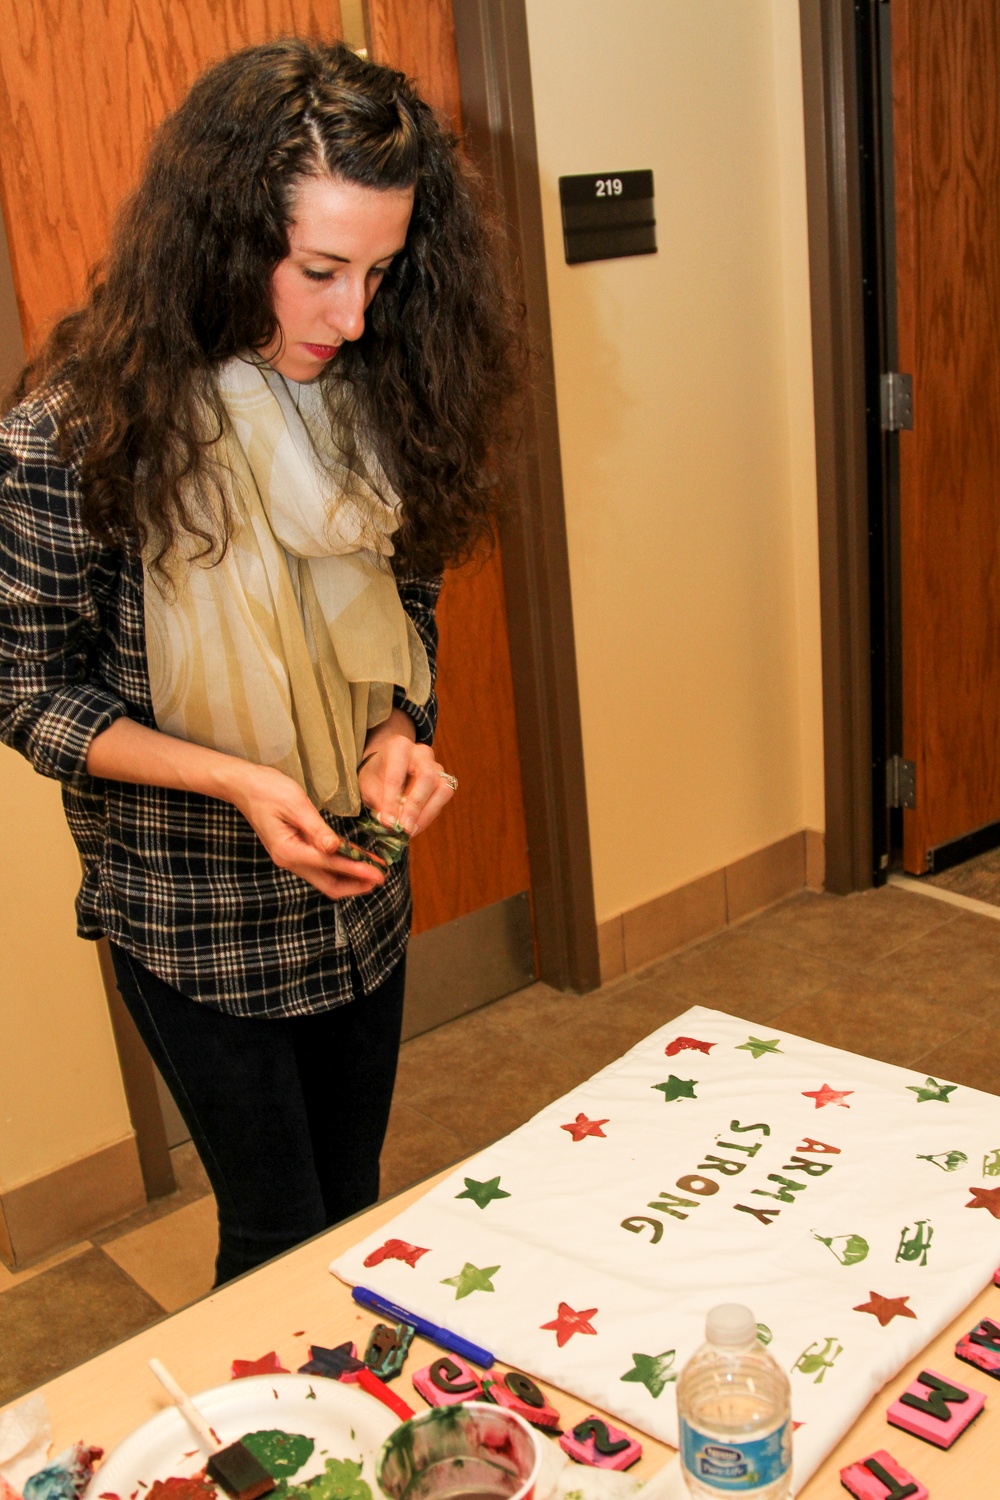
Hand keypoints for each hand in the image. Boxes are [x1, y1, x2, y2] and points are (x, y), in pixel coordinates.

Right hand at [230, 763, 385, 899]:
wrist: (245, 785)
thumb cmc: (269, 790)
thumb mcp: (296, 805)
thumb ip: (317, 829)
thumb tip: (336, 849)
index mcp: (289, 851)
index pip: (330, 865)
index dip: (357, 871)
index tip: (379, 874)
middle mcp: (290, 860)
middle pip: (329, 884)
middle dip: (357, 884)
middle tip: (381, 877)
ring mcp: (292, 858)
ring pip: (326, 878)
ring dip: (351, 876)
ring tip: (375, 870)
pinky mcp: (295, 851)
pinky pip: (321, 865)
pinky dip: (341, 865)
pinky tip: (357, 859)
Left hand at [358, 713, 455, 835]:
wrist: (386, 766)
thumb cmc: (376, 774)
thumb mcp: (369, 786)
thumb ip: (380, 802)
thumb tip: (391, 823)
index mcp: (399, 747)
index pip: (396, 775)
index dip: (391, 801)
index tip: (387, 822)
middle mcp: (422, 753)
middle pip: (426, 777)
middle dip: (415, 806)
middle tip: (404, 828)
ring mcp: (436, 766)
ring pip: (442, 788)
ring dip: (426, 813)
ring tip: (410, 830)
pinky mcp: (444, 780)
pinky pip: (443, 798)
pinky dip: (429, 815)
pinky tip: (415, 826)